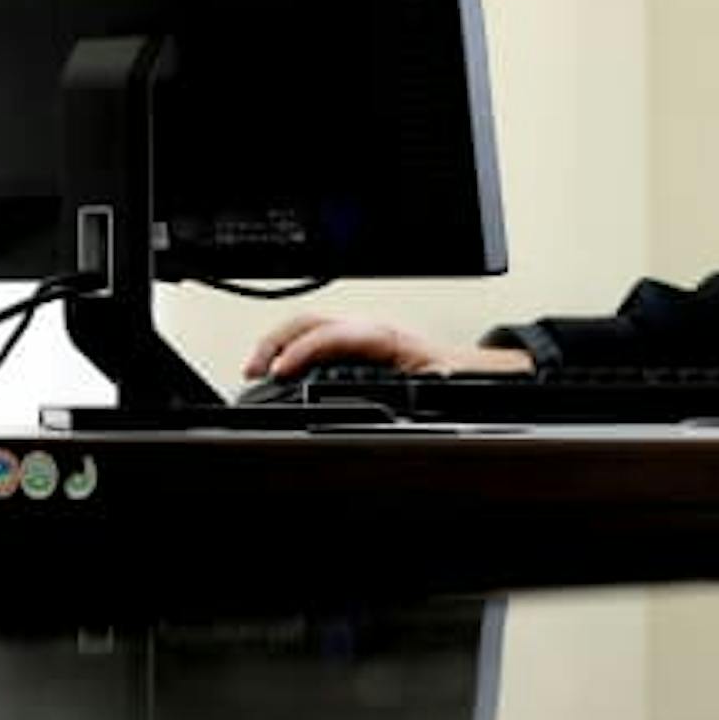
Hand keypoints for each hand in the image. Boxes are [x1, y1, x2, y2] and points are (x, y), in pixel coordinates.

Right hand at [244, 314, 533, 378]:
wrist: (465, 373)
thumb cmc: (452, 377)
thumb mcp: (440, 386)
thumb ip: (421, 391)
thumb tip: (411, 397)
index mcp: (387, 338)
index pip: (335, 334)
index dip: (304, 350)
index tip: (281, 370)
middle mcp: (367, 332)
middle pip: (311, 322)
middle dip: (276, 341)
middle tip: (253, 372)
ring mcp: (356, 337)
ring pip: (307, 328)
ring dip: (277, 345)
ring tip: (255, 372)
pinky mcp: (351, 348)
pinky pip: (313, 340)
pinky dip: (288, 352)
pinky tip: (277, 371)